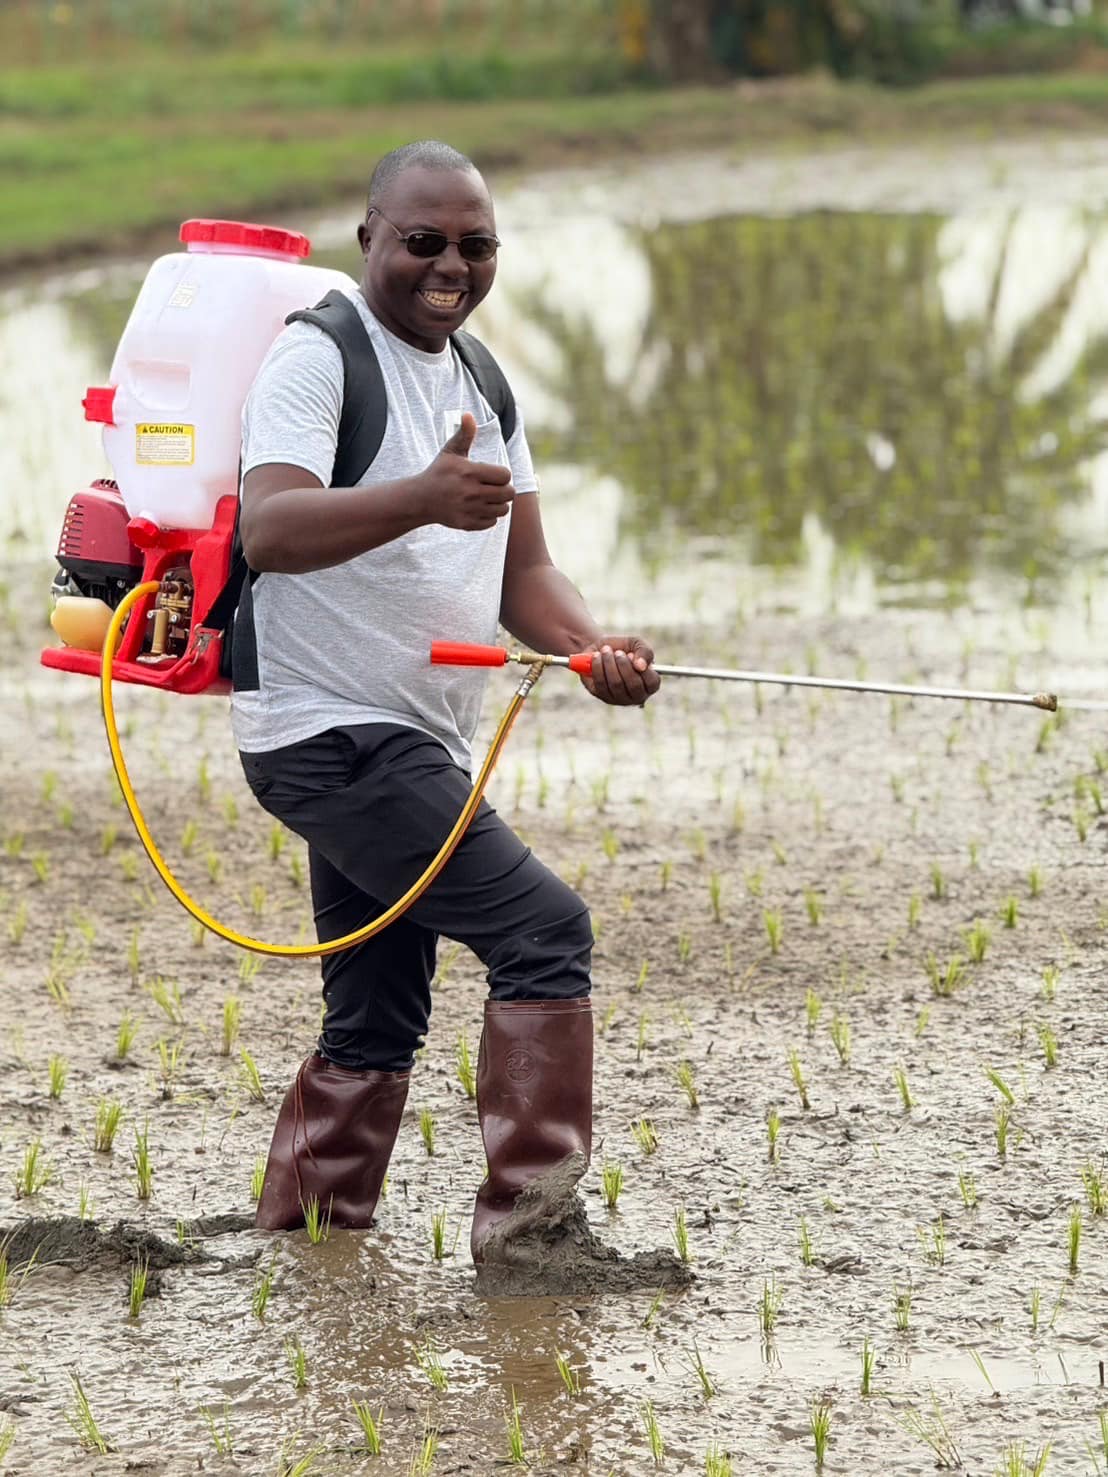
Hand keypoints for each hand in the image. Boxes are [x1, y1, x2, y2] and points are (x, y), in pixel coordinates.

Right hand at [415, 411, 514, 530]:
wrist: (421, 499)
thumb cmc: (440, 472)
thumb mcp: (451, 451)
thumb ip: (464, 434)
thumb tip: (468, 414)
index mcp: (469, 472)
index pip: (505, 475)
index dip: (501, 474)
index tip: (491, 474)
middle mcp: (470, 492)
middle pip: (508, 493)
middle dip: (503, 489)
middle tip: (492, 486)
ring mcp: (469, 510)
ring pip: (503, 509)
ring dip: (498, 503)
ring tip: (487, 497)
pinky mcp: (467, 524)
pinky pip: (492, 522)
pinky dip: (489, 516)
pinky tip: (479, 508)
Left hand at [578, 636, 660, 706]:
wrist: (601, 649)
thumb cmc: (623, 648)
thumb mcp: (637, 644)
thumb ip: (645, 652)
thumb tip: (641, 665)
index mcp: (650, 683)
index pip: (652, 683)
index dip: (643, 669)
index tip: (631, 655)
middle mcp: (637, 695)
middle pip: (634, 685)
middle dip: (623, 665)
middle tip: (617, 652)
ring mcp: (620, 699)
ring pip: (616, 684)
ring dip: (609, 663)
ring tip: (606, 651)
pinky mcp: (603, 696)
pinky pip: (601, 684)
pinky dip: (598, 667)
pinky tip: (597, 657)